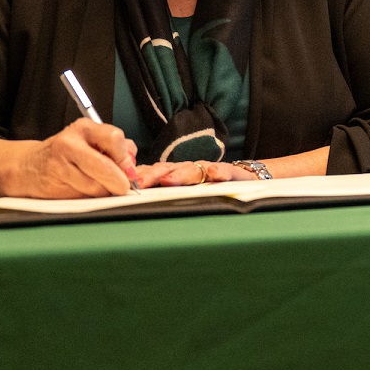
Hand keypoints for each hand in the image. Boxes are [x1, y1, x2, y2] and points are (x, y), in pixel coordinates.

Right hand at [1, 119, 137, 197]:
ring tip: (98, 185)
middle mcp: (70, 143)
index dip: (125, 159)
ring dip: (104, 191)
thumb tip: (132, 165)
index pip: (114, 139)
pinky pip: (83, 196)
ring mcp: (60, 164)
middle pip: (105, 166)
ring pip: (95, 185)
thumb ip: (114, 149)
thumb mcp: (90, 142)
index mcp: (84, 128)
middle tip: (123, 186)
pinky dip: (90, 197)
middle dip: (118, 181)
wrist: (29, 166)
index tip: (130, 171)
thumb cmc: (65, 154)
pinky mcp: (53, 184)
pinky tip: (84, 189)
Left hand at [135, 160, 263, 186]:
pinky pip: (224, 170)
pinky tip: (214, 174)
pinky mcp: (229, 172)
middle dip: (153, 175)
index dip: (140, 176)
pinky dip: (219, 172)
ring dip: (180, 175)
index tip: (126, 184)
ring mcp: (208, 170)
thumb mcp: (184, 191)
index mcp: (175, 174)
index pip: (154, 172)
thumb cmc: (208, 187)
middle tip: (141, 183)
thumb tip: (133, 200)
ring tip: (169, 180)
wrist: (243, 179)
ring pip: (193, 170)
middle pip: (168, 169)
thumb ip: (163, 192)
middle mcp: (189, 169)